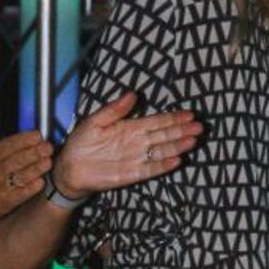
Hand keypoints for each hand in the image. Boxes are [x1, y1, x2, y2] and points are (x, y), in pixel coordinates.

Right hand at [0, 114, 53, 232]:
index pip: (9, 144)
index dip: (25, 139)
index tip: (38, 135)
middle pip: (18, 158)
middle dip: (36, 151)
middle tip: (49, 147)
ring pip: (21, 174)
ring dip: (37, 167)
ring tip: (48, 161)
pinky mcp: (3, 203)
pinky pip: (20, 193)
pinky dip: (31, 187)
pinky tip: (40, 181)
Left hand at [52, 93, 201, 197]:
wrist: (69, 167)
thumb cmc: (81, 143)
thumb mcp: (95, 121)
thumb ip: (115, 110)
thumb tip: (133, 94)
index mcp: (130, 127)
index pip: (156, 121)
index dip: (173, 118)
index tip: (189, 114)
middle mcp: (137, 142)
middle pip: (164, 135)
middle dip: (182, 131)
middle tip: (199, 127)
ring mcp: (136, 158)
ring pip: (162, 151)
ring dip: (177, 146)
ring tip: (192, 141)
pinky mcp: (131, 174)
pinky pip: (150, 168)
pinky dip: (163, 165)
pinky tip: (176, 160)